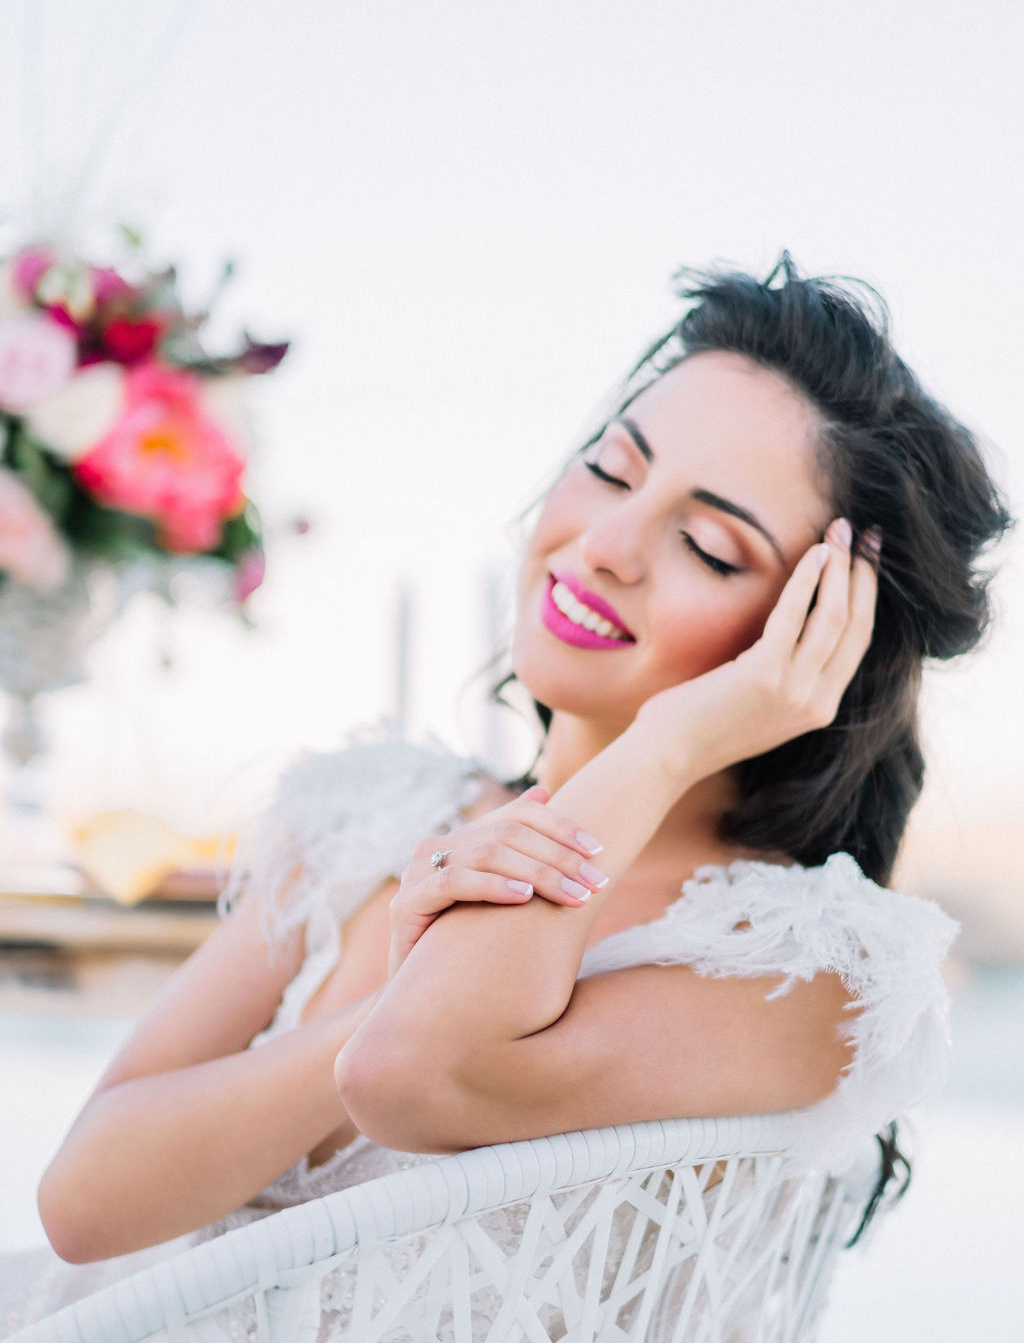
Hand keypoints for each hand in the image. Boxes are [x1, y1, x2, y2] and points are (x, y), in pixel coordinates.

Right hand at [387, 787, 608, 976]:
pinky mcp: (406, 904)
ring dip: (539, 873)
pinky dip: (493, 885)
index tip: (598, 851)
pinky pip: (453, 883)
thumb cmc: (468, 947)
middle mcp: (436, 847)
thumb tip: (544, 793)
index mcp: (462, 839)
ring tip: (574, 896)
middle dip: (559, 857)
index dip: (560, 827)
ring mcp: (417, 873)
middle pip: (508, 833)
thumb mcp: (499, 894)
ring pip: (487, 854)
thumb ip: (520, 851)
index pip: (517, 815)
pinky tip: (524, 898)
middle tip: (596, 883)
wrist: (420, 1000)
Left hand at [635, 518, 878, 782]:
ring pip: (834, 616)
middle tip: (866, 532)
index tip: (868, 558)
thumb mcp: (759, 703)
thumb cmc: (701, 723)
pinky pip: (793, 616)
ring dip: (840, 566)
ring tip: (840, 528)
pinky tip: (813, 552)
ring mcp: (794, 692)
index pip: (859, 642)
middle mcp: (816, 702)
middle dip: (864, 572)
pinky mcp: (764, 676)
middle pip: (856, 624)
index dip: (868, 595)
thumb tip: (793, 628)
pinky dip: (807, 580)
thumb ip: (786, 676)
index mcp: (820, 708)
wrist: (666, 756)